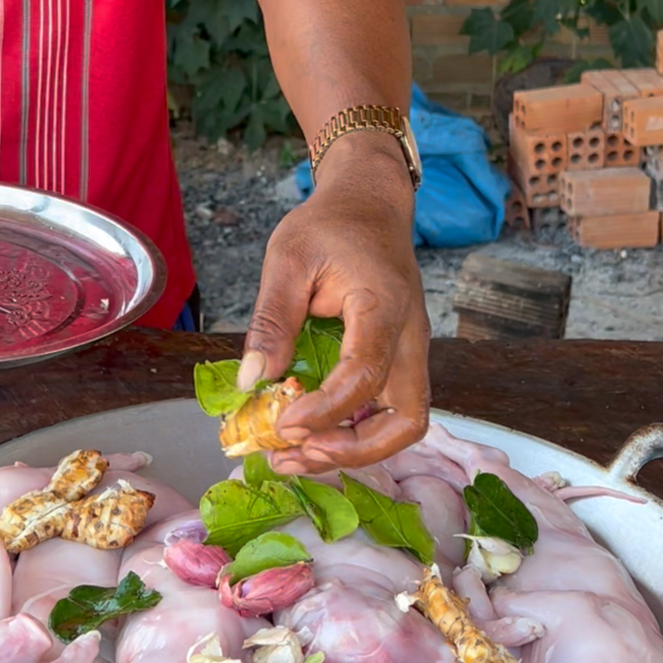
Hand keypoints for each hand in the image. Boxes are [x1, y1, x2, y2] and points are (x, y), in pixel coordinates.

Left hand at [239, 134, 430, 472]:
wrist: (369, 206)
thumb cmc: (330, 226)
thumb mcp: (288, 260)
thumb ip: (271, 320)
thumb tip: (252, 381)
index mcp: (384, 306)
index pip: (366, 373)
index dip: (327, 410)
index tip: (284, 425)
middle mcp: (410, 338)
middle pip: (406, 419)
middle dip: (353, 449)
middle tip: (294, 453)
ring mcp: (410, 353)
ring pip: (403, 423)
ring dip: (354, 450)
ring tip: (295, 456)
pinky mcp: (399, 361)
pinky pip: (388, 411)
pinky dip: (354, 433)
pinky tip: (310, 437)